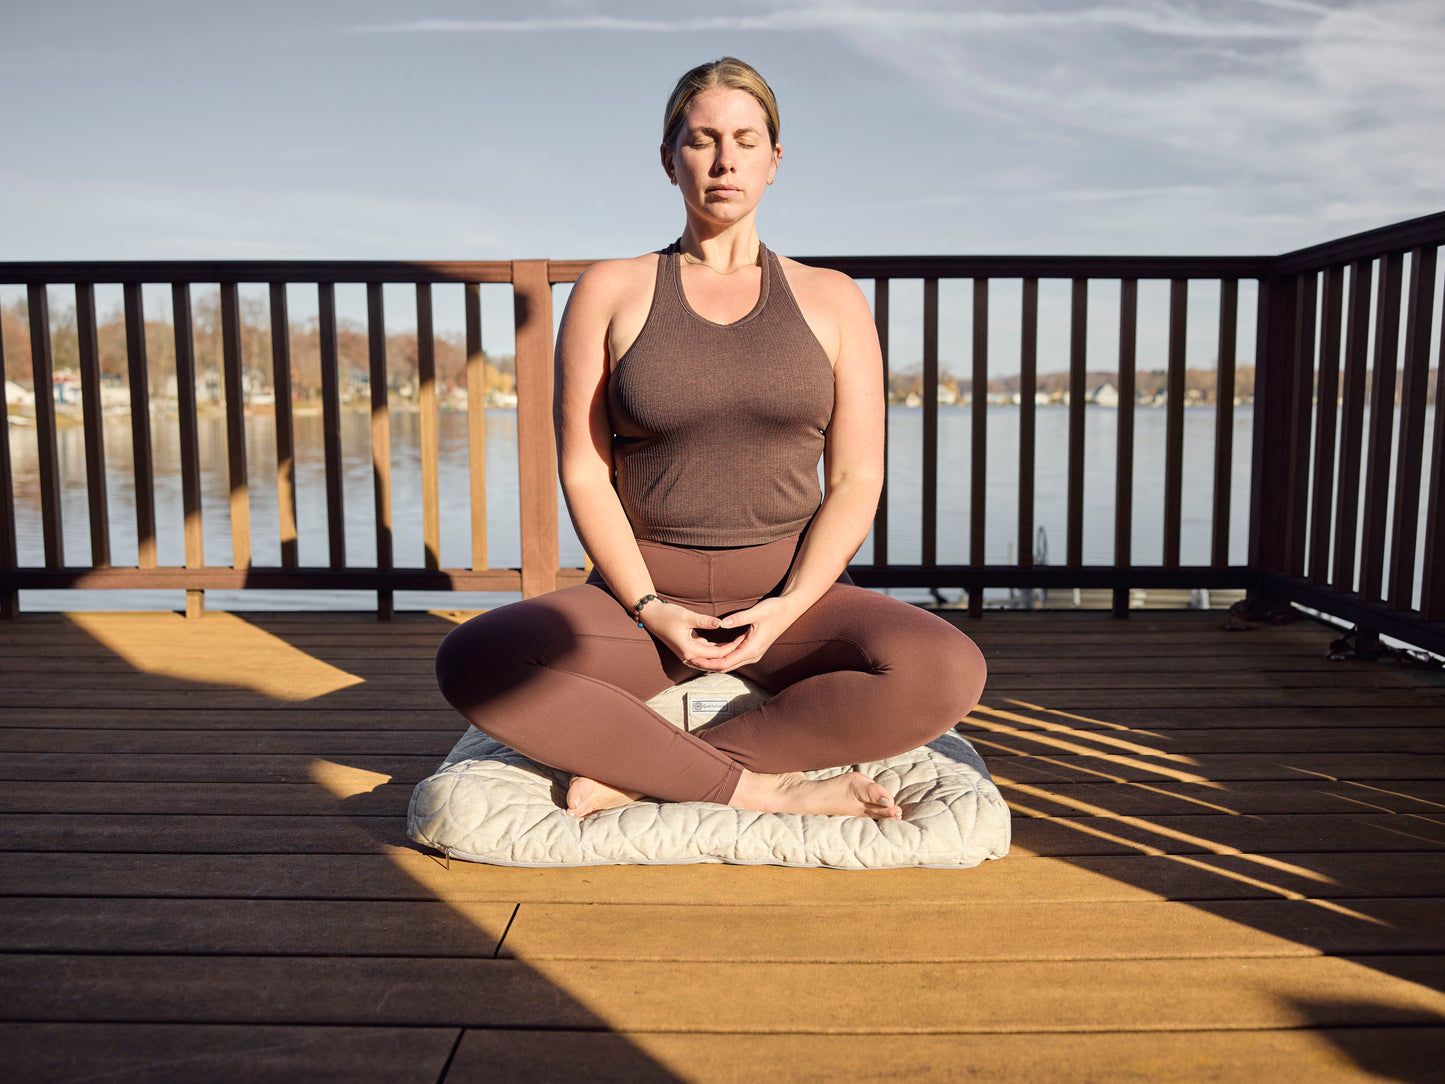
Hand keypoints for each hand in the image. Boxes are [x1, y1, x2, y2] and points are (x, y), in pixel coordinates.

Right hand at [640, 599, 740, 669]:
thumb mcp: (686, 616)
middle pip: (715, 661)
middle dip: (731, 654)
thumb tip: (720, 623)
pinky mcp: (688, 650)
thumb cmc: (667, 615)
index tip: (744, 638)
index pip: (717, 654)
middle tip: (746, 644)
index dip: (732, 647)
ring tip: (740, 645)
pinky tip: (728, 644)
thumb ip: (704, 621)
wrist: (651, 616)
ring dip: (724, 653)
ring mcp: (687, 655)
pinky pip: (706, 653)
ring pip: (711, 659)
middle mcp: (688, 657)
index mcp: (689, 650)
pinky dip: (716, 650)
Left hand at [686, 596, 801, 673]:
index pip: (725, 662)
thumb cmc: (775, 610)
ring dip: (713, 662)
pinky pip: (733, 657)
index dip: (708, 663)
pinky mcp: (752, 648)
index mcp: (752, 649)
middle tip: (689, 660)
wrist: (790, 609)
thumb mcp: (757, 612)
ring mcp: (753, 652)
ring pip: (729, 663)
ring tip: (696, 658)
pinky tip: (710, 652)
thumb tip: (722, 623)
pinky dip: (721, 657)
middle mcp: (752, 654)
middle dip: (707, 665)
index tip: (694, 660)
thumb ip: (739, 618)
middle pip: (725, 666)